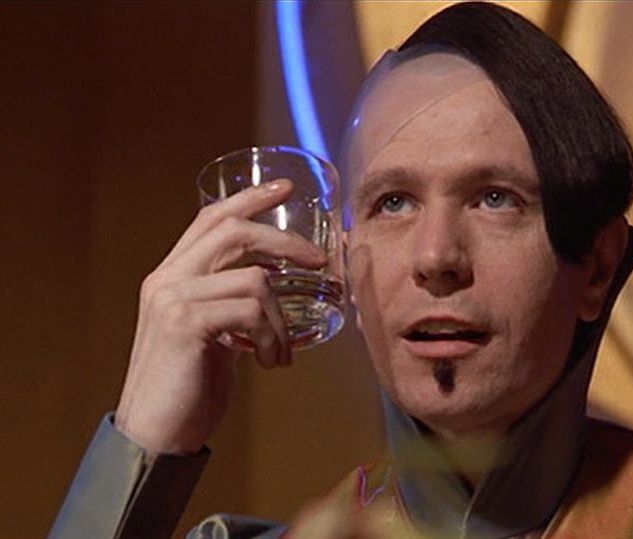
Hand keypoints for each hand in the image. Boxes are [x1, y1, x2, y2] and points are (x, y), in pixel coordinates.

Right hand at [115, 179, 325, 454]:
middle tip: (318, 261)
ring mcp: (174, 299)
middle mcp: (168, 280)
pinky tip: (270, 362)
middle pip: (233, 232)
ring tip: (280, 352)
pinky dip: (272, 337)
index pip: (209, 220)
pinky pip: (251, 311)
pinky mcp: (187, 324)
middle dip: (285, 242)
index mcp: (171, 276)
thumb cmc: (189, 385)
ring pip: (253, 279)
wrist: (155, 433)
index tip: (285, 189)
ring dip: (281, 319)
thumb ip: (231, 304)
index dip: (248, 199)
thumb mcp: (212, 333)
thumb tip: (278, 286)